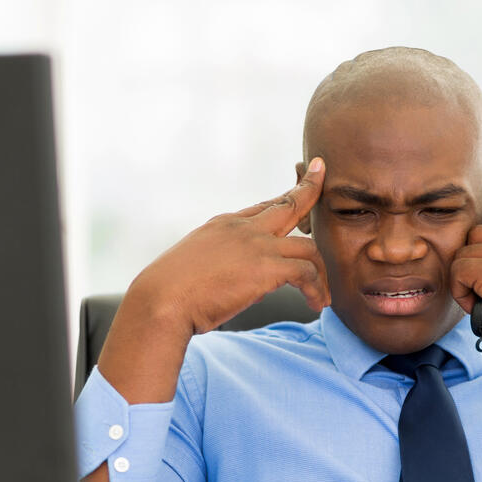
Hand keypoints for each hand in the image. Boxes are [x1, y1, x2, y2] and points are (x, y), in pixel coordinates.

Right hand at [128, 158, 330, 336]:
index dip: (284, 198)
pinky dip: (315, 289)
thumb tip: (248, 281)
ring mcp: (255, 245)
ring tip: (322, 296)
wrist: (160, 302)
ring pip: (307, 247)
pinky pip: (306, 272)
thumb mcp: (196, 266)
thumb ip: (224, 264)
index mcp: (224, 225)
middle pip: (288, 203)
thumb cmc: (168, 293)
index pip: (263, 206)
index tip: (300, 186)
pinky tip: (315, 304)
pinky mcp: (265, 267)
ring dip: (320, 273)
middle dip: (309, 189)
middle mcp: (242, 228)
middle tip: (322, 176)